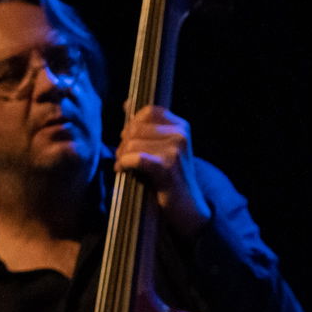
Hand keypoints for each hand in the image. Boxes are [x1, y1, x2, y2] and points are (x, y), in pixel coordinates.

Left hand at [116, 105, 211, 235]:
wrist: (188, 208)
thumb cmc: (170, 178)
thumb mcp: (162, 147)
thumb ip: (147, 127)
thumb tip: (127, 103)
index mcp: (181, 126)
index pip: (148, 111)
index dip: (133, 125)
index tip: (130, 141)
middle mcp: (181, 135)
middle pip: (136, 127)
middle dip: (124, 143)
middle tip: (124, 158)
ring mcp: (176, 150)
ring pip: (132, 143)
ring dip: (122, 156)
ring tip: (125, 167)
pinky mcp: (167, 167)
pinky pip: (135, 157)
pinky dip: (124, 164)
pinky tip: (124, 171)